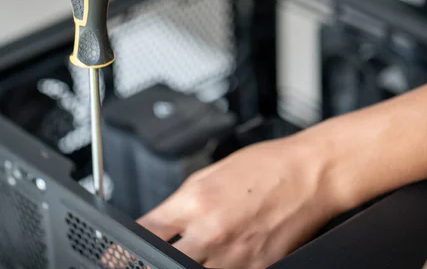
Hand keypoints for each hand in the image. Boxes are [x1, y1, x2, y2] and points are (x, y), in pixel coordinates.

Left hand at [137, 131, 345, 267]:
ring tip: (192, 254)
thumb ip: (178, 204)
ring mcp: (234, 256)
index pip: (144, 234)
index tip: (118, 253)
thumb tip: (154, 225)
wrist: (308, 173)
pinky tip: (217, 259)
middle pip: (161, 260)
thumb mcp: (207, 174)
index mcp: (194, 201)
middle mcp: (210, 232)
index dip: (123, 248)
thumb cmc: (264, 167)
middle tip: (153, 255)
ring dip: (182, 264)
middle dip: (150, 260)